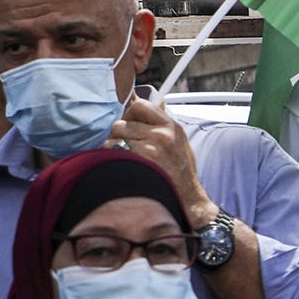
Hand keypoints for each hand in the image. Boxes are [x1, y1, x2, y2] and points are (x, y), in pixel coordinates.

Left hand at [110, 97, 218, 225]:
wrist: (186, 197)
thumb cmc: (180, 170)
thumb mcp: (178, 141)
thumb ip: (162, 123)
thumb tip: (147, 102)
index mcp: (171, 126)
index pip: (140, 105)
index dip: (130, 114)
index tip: (131, 124)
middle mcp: (161, 134)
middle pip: (122, 122)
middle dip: (120, 134)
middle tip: (126, 146)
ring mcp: (149, 148)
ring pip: (114, 137)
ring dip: (114, 146)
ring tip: (124, 157)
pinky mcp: (137, 161)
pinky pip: (112, 152)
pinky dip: (112, 158)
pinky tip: (122, 166)